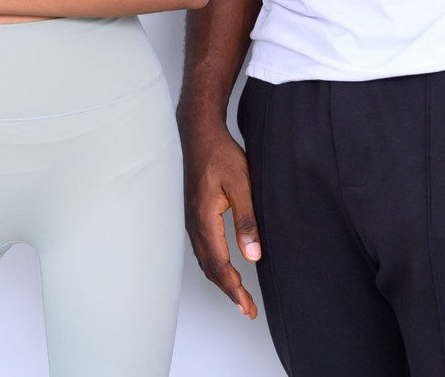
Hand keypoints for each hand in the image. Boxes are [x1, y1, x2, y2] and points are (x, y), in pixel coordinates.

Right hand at [182, 120, 260, 318]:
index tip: (247, 306)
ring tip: (237, 295)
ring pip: (205, 260)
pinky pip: (202, 248)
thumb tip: (253, 255)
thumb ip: (247, 220)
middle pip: (211, 268)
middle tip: (246, 310)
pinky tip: (223, 267)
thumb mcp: (241, 185)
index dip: (235, 289)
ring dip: (221, 280)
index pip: (221, 265)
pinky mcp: (194, 213)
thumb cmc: (221, 154)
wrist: (199, 133)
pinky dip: (214, 265)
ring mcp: (191, 219)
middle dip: (229, 291)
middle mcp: (194, 224)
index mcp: (206, 220)